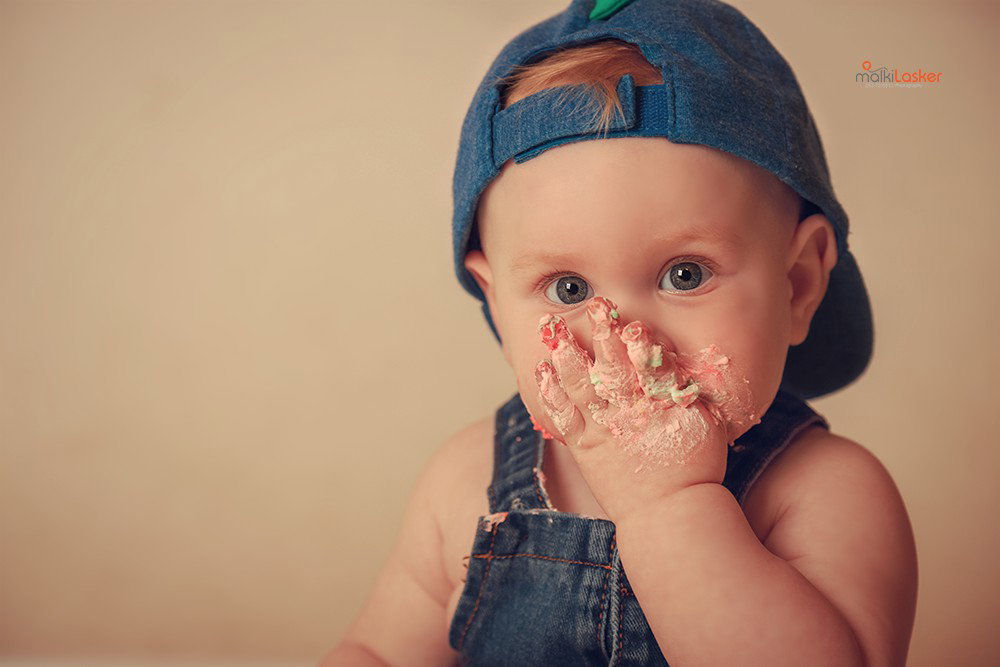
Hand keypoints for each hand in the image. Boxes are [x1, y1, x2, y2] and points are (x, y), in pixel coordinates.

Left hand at [531, 296, 755, 517]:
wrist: (670, 511)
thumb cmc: (693, 466)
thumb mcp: (704, 423)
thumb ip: (689, 389)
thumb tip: (674, 355)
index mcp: (663, 405)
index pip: (651, 365)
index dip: (640, 341)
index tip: (631, 320)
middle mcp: (631, 412)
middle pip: (615, 366)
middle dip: (603, 333)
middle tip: (595, 305)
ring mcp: (604, 428)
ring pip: (583, 385)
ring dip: (569, 354)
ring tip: (554, 328)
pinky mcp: (585, 445)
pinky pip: (563, 416)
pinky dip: (550, 393)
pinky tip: (540, 370)